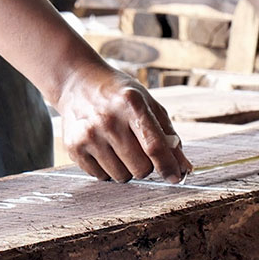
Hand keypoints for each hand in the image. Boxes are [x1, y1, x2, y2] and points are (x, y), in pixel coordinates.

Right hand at [56, 64, 191, 182]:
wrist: (78, 82)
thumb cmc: (120, 95)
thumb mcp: (148, 104)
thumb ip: (168, 135)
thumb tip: (185, 168)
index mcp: (131, 104)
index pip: (154, 146)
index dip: (168, 166)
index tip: (176, 177)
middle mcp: (108, 120)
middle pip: (140, 168)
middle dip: (146, 166)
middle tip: (139, 151)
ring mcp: (88, 135)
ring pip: (121, 176)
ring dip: (126, 169)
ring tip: (119, 148)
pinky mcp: (73, 147)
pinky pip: (101, 177)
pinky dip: (107, 169)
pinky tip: (103, 149)